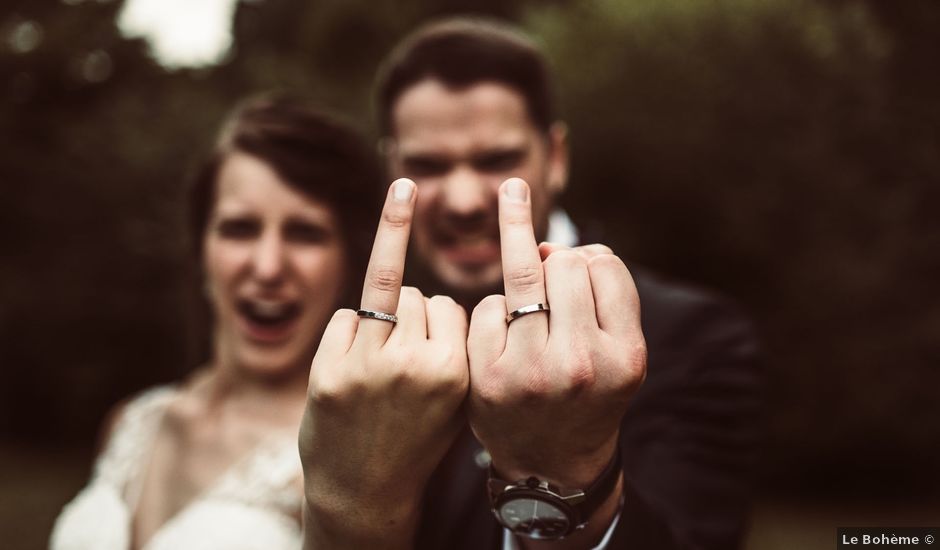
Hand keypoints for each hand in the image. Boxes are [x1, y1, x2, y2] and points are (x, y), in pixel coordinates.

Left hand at [300, 179, 468, 547]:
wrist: (365, 492)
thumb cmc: (416, 439)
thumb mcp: (455, 399)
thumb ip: (458, 347)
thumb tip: (438, 292)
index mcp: (454, 372)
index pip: (448, 305)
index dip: (440, 322)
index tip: (433, 344)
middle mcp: (413, 365)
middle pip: (416, 295)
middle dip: (411, 314)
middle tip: (403, 355)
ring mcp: (368, 366)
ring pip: (383, 292)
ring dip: (382, 313)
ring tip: (380, 353)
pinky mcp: (328, 371)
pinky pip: (346, 315)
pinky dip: (350, 330)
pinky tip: (353, 363)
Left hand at [467, 178, 646, 488]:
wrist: (551, 463)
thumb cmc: (588, 393)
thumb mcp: (619, 352)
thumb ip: (604, 293)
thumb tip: (551, 241)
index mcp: (625, 355)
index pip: (604, 266)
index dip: (590, 256)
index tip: (579, 261)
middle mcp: (580, 364)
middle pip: (564, 261)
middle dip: (555, 255)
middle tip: (548, 267)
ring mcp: (529, 372)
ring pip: (522, 271)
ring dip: (521, 253)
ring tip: (511, 195)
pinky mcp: (486, 377)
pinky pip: (487, 306)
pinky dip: (493, 308)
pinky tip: (501, 328)